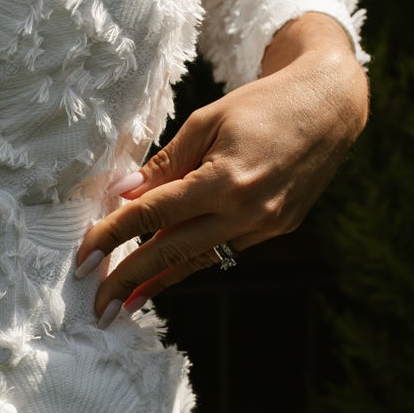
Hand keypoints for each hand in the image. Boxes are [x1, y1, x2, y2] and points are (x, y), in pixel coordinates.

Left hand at [76, 13, 368, 325]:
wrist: (330, 106)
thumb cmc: (261, 104)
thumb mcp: (205, 122)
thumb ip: (164, 163)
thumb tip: (123, 195)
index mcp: (223, 180)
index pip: (152, 215)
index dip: (112, 236)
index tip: (83, 258)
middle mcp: (247, 211)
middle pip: (171, 252)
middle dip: (129, 280)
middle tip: (97, 308)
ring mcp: (266, 225)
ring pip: (198, 259)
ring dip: (158, 283)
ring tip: (124, 303)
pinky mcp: (277, 229)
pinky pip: (222, 251)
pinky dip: (190, 263)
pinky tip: (163, 278)